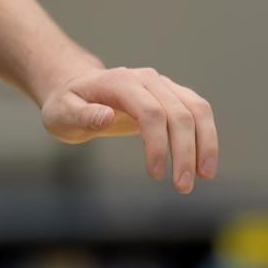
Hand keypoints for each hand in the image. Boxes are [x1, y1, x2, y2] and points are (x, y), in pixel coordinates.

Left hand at [40, 67, 219, 193]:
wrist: (77, 90)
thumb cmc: (66, 105)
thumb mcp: (61, 113)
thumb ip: (82, 115)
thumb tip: (107, 116)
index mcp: (121, 82)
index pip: (151, 112)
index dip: (158, 144)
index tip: (156, 175)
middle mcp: (147, 79)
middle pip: (179, 113)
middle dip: (185, 152)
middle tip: (183, 187)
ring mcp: (163, 86)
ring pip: (197, 110)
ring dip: (205, 144)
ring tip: (204, 177)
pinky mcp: (173, 96)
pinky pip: (198, 112)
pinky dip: (206, 137)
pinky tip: (204, 164)